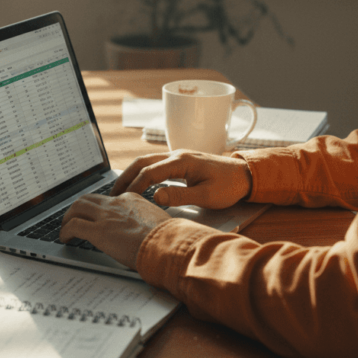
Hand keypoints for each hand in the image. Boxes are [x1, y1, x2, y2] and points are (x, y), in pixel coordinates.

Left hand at [60, 193, 172, 268]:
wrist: (167, 243)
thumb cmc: (167, 238)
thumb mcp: (156, 222)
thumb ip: (145, 222)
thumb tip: (142, 232)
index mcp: (132, 199)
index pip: (108, 199)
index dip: (98, 207)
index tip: (96, 216)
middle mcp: (117, 203)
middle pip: (89, 199)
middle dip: (78, 208)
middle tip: (73, 218)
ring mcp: (106, 216)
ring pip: (77, 207)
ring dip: (68, 217)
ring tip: (65, 227)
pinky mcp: (98, 231)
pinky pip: (73, 226)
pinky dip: (65, 231)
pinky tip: (65, 239)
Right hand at [111, 150, 252, 209]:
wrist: (246, 175)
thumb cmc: (229, 186)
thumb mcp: (206, 196)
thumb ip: (179, 196)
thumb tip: (155, 196)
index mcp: (182, 161)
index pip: (149, 172)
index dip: (134, 187)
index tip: (125, 201)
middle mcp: (177, 155)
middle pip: (142, 162)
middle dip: (125, 177)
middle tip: (112, 194)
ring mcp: (179, 157)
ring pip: (148, 162)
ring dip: (132, 174)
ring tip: (120, 190)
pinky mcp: (182, 163)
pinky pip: (156, 165)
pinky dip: (143, 174)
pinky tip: (138, 186)